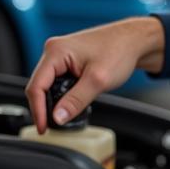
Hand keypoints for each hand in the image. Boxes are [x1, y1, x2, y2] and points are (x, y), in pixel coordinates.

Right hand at [25, 17, 164, 131]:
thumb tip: (57, 117)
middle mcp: (54, 51)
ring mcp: (60, 55)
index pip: (36, 86)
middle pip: (38, 85)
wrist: (133, 41)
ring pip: (47, 84)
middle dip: (44, 107)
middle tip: (52, 126)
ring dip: (54, 100)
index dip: (37, 110)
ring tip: (64, 114)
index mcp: (56, 51)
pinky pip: (57, 81)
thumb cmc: (119, 50)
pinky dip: (61, 94)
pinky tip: (71, 102)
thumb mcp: (98, 80)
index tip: (44, 128)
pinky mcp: (67, 61)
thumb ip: (76, 101)